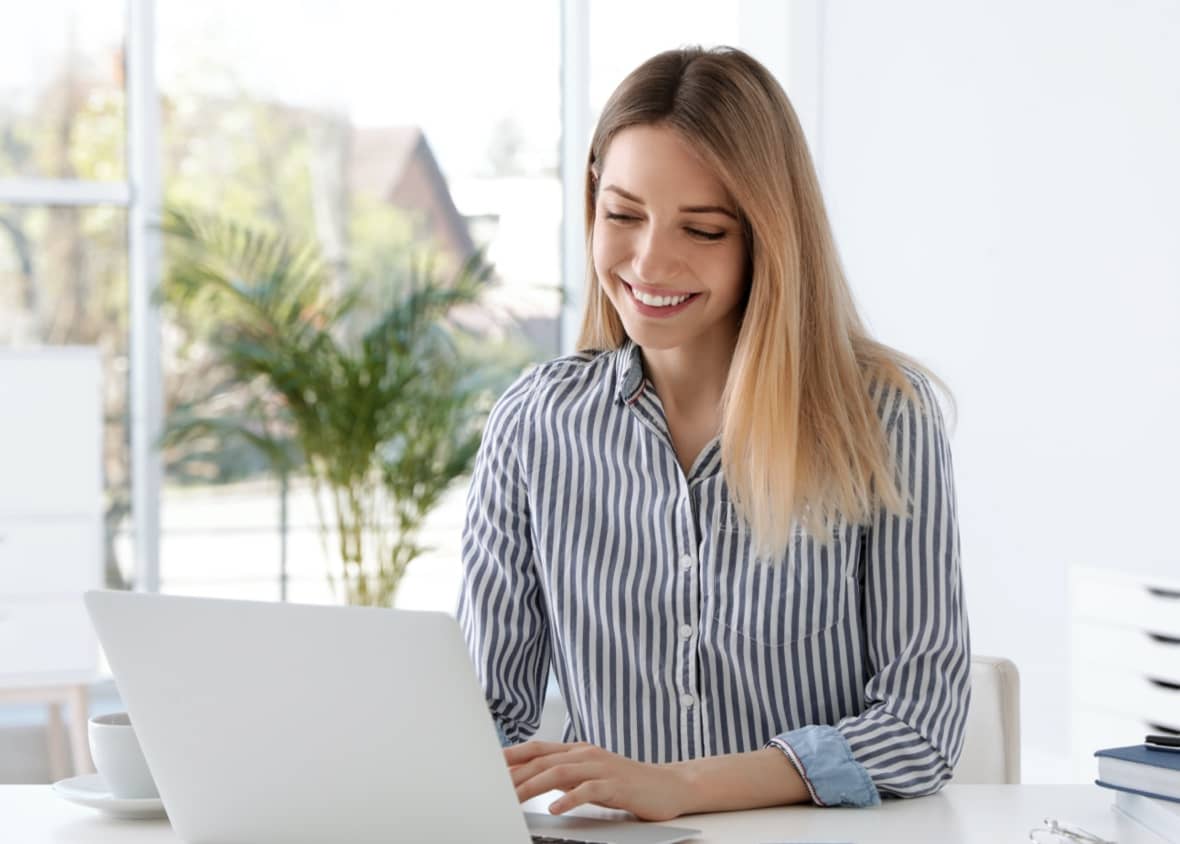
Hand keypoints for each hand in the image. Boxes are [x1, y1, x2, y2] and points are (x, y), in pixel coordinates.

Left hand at [504, 740, 689, 820]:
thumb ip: (563, 776)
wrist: (667, 786)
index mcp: (577, 750)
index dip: (511, 755)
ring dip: (534, 785)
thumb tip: (531, 780)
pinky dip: (569, 798)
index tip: (486, 765)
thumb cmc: (624, 783)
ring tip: (513, 799)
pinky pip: (589, 789)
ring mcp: (601, 766)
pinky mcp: (616, 784)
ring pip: (560, 772)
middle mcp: (586, 753)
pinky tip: (555, 808)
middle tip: (492, 787)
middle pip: (543, 760)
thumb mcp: (588, 777)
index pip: (537, 748)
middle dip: (515, 774)